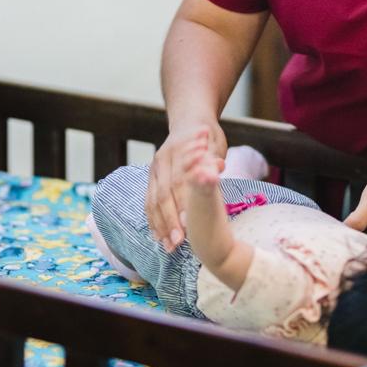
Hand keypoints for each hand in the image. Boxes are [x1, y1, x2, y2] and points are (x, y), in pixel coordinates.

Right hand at [146, 122, 226, 251]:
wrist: (190, 120)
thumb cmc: (207, 135)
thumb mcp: (215, 143)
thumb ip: (213, 158)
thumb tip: (218, 168)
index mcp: (177, 151)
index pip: (178, 182)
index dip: (182, 205)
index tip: (188, 225)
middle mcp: (161, 160)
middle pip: (163, 195)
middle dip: (169, 220)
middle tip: (177, 242)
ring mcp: (154, 169)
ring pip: (152, 200)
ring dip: (159, 225)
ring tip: (167, 246)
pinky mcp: (151, 177)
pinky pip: (148, 201)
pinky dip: (152, 220)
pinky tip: (157, 236)